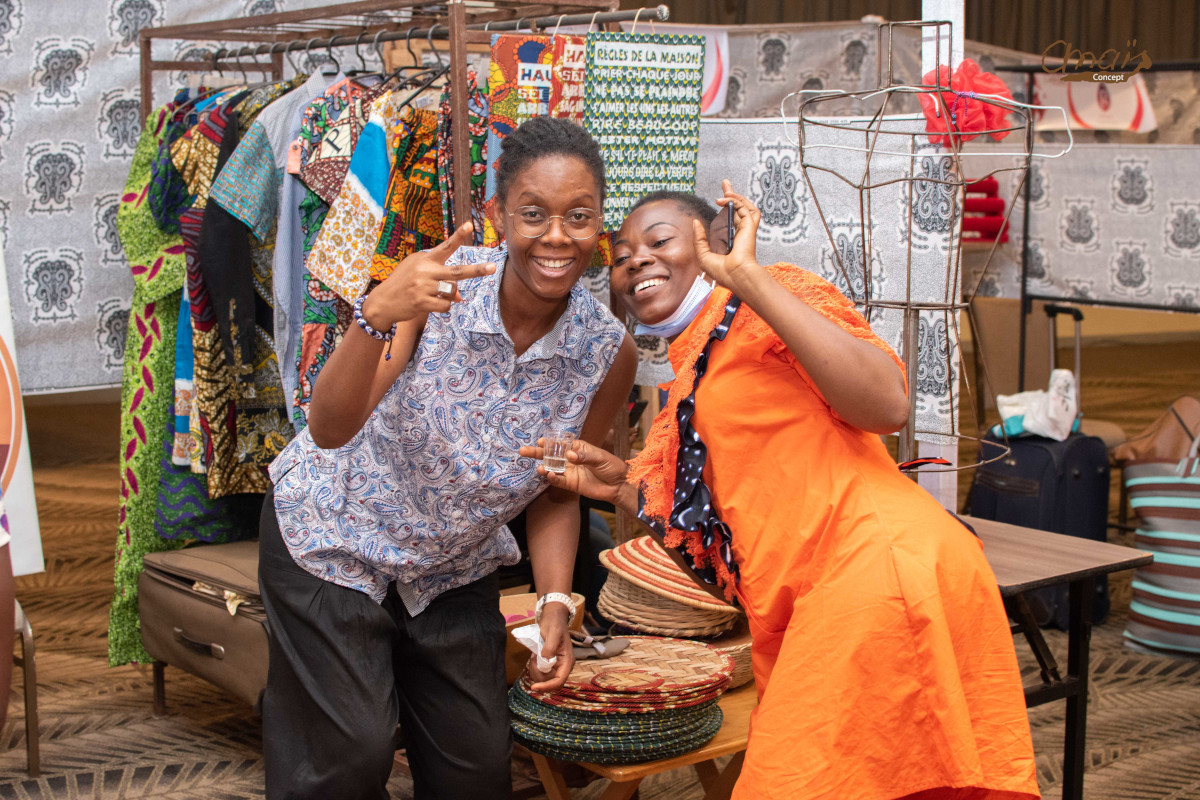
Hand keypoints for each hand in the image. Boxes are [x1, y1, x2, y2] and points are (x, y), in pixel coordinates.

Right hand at [360, 222, 495, 328]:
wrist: (382, 301)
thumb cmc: (403, 283)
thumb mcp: (418, 274)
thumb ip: (439, 279)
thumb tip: (459, 296)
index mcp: (425, 259)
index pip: (445, 246)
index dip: (458, 236)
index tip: (470, 225)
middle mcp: (425, 271)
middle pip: (457, 272)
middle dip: (476, 270)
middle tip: (492, 267)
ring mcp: (423, 286)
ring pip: (452, 291)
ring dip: (449, 295)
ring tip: (434, 294)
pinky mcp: (421, 302)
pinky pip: (445, 305)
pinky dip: (443, 306)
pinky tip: (430, 304)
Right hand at [519, 438, 630, 504]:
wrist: (618, 485)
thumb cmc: (612, 467)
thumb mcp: (601, 458)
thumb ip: (585, 456)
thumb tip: (570, 455)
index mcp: (578, 448)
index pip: (561, 444)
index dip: (550, 442)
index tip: (540, 441)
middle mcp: (571, 459)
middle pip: (551, 455)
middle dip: (537, 453)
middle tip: (523, 451)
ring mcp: (570, 472)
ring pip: (552, 468)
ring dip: (543, 467)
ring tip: (538, 467)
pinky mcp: (571, 484)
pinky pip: (558, 480)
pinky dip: (552, 478)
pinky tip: (548, 475)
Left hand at [526, 604, 574, 691]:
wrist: (552, 618)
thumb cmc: (555, 625)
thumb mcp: (552, 634)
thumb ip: (549, 648)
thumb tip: (545, 661)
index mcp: (567, 661)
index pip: (559, 681)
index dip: (547, 686)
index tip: (534, 688)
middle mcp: (563, 666)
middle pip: (550, 682)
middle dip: (539, 675)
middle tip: (533, 659)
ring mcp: (556, 666)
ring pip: (544, 678)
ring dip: (535, 670)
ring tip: (534, 656)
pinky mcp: (549, 664)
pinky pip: (540, 672)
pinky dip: (534, 667)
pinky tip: (534, 656)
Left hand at [692, 179, 764, 295]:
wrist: (735, 275)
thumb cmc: (721, 271)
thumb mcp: (703, 255)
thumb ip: (699, 238)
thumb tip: (695, 222)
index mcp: (733, 241)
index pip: (731, 219)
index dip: (727, 208)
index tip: (720, 198)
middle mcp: (741, 234)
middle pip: (740, 208)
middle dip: (733, 195)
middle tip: (725, 183)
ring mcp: (746, 230)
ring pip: (746, 206)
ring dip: (736, 195)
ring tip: (726, 188)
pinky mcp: (749, 227)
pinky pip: (745, 208)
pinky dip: (736, 201)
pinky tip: (725, 199)